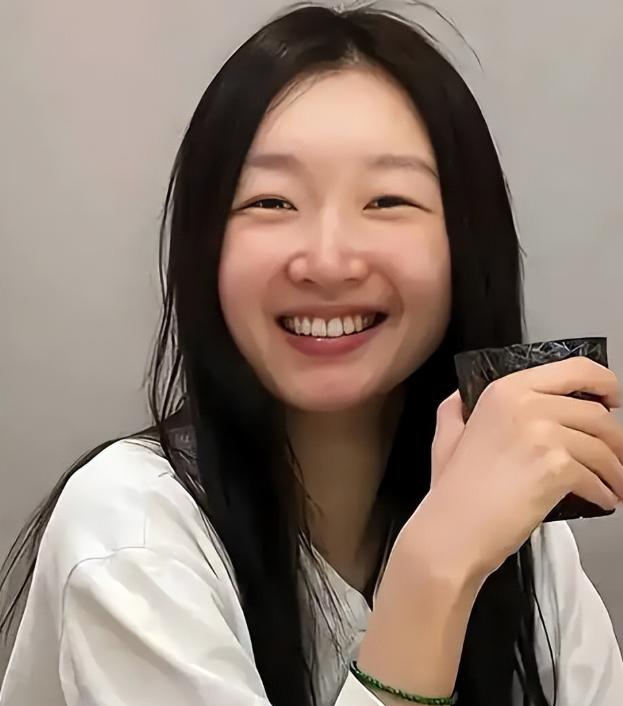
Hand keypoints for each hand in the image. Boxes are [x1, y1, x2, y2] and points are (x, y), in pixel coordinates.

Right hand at [401, 357, 622, 583]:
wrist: (452, 532)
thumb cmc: (452, 492)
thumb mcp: (446, 437)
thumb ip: (457, 409)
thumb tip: (462, 397)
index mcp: (503, 392)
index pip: (573, 370)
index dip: (604, 383)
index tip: (612, 398)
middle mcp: (524, 405)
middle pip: (595, 413)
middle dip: (615, 440)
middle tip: (617, 456)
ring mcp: (541, 435)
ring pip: (603, 447)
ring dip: (615, 470)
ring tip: (613, 484)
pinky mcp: (556, 468)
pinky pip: (597, 477)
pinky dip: (605, 492)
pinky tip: (601, 500)